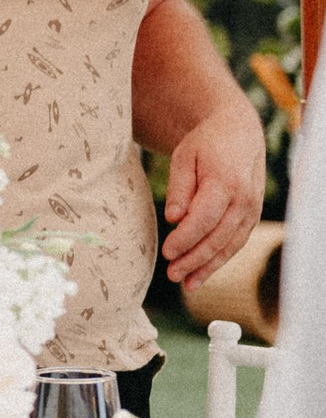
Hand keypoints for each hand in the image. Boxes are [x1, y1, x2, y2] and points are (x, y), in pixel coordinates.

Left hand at [160, 98, 267, 289]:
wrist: (239, 134)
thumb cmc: (206, 144)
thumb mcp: (185, 156)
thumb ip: (180, 188)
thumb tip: (174, 218)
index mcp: (226, 182)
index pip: (204, 218)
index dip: (186, 238)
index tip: (167, 252)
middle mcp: (244, 200)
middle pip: (218, 237)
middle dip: (194, 259)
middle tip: (171, 274)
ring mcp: (251, 210)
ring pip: (229, 245)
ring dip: (208, 267)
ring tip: (186, 284)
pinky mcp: (251, 217)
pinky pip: (235, 243)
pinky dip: (219, 260)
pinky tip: (201, 274)